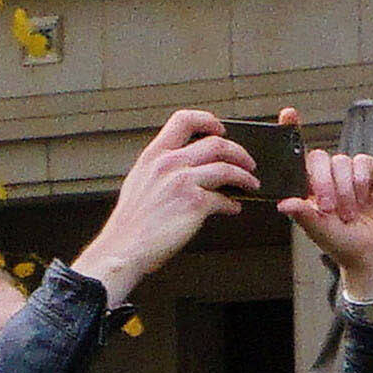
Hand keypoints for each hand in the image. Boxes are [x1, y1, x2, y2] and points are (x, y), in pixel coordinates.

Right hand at [72, 110, 266, 301]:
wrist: (121, 252)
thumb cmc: (130, 225)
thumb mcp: (139, 184)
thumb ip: (161, 168)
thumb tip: (192, 165)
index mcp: (153, 156)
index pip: (184, 120)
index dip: (208, 121)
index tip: (220, 130)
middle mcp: (168, 164)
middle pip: (216, 143)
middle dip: (239, 152)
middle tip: (247, 162)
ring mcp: (182, 182)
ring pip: (227, 168)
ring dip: (244, 177)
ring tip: (250, 184)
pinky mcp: (195, 204)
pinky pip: (224, 199)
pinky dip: (232, 204)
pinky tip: (233, 208)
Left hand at [284, 128, 372, 302]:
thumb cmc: (342, 243)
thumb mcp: (319, 230)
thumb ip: (304, 215)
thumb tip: (284, 203)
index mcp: (307, 187)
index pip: (298, 156)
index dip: (293, 132)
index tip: (288, 114)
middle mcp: (327, 176)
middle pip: (319, 158)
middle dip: (322, 184)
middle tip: (328, 209)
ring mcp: (350, 172)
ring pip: (340, 162)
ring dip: (344, 190)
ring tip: (349, 214)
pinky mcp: (372, 171)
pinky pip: (363, 163)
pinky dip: (361, 182)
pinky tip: (364, 199)